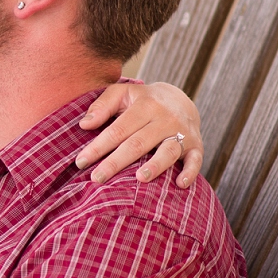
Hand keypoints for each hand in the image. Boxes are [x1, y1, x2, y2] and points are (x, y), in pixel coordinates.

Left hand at [77, 81, 203, 187]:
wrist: (180, 99)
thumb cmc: (142, 101)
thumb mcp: (122, 93)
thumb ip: (102, 106)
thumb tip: (84, 124)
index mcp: (145, 106)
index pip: (118, 129)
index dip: (98, 146)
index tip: (81, 162)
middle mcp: (165, 119)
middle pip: (138, 143)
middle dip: (116, 162)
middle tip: (97, 178)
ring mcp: (183, 133)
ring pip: (168, 151)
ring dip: (155, 165)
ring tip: (139, 178)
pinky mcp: (197, 145)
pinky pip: (196, 160)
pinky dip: (190, 172)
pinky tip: (180, 184)